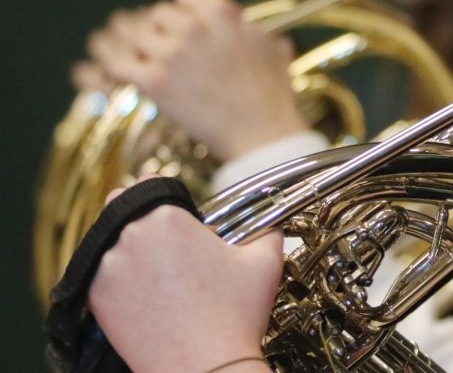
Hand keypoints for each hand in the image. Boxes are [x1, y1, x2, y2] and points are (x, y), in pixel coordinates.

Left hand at [89, 0, 306, 159]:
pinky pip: (119, 65)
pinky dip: (114, 67)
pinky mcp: (154, 82)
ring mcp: (171, 53)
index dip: (183, 14)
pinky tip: (116, 73)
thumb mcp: (273, 49)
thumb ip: (254, 31)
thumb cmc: (272, 93)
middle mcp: (193, 26)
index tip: (184, 29)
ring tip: (140, 61)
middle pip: (157, 16)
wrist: (262, 132)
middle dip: (159, 31)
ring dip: (136, 48)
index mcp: (222, 12)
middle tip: (162, 50)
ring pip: (136, 36)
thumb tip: (254, 28)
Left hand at [89, 186, 281, 372]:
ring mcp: (107, 268)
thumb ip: (267, 229)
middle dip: (141, 223)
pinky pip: (99, 277)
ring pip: (108, 245)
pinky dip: (116, 281)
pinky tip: (143, 296)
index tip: (173, 216)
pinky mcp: (95, 298)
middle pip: (121, 210)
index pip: (148, 185)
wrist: (205, 368)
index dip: (161, 197)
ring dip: (127, 252)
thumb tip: (270, 222)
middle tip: (167, 248)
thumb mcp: (266, 260)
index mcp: (168, 217)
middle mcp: (130, 235)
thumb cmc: (236, 313)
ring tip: (157, 277)